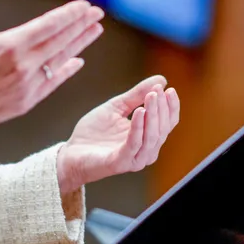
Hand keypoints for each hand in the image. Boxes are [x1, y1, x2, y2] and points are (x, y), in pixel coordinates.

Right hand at [0, 0, 104, 145]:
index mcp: (8, 45)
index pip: (48, 25)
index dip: (68, 14)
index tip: (84, 5)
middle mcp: (23, 65)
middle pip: (60, 40)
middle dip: (81, 25)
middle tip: (97, 13)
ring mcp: (28, 84)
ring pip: (60, 60)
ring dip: (79, 44)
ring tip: (95, 31)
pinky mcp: (27, 101)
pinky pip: (53, 82)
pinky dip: (66, 70)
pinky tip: (78, 61)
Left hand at [56, 75, 179, 193]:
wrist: (72, 151)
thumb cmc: (95, 132)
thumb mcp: (117, 107)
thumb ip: (136, 95)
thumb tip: (161, 80)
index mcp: (147, 137)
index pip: (168, 123)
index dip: (171, 106)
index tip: (169, 88)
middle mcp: (146, 150)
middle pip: (162, 128)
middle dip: (161, 107)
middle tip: (158, 90)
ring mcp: (135, 158)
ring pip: (152, 137)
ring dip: (153, 115)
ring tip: (151, 96)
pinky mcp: (121, 162)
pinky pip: (134, 144)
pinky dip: (138, 127)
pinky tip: (139, 111)